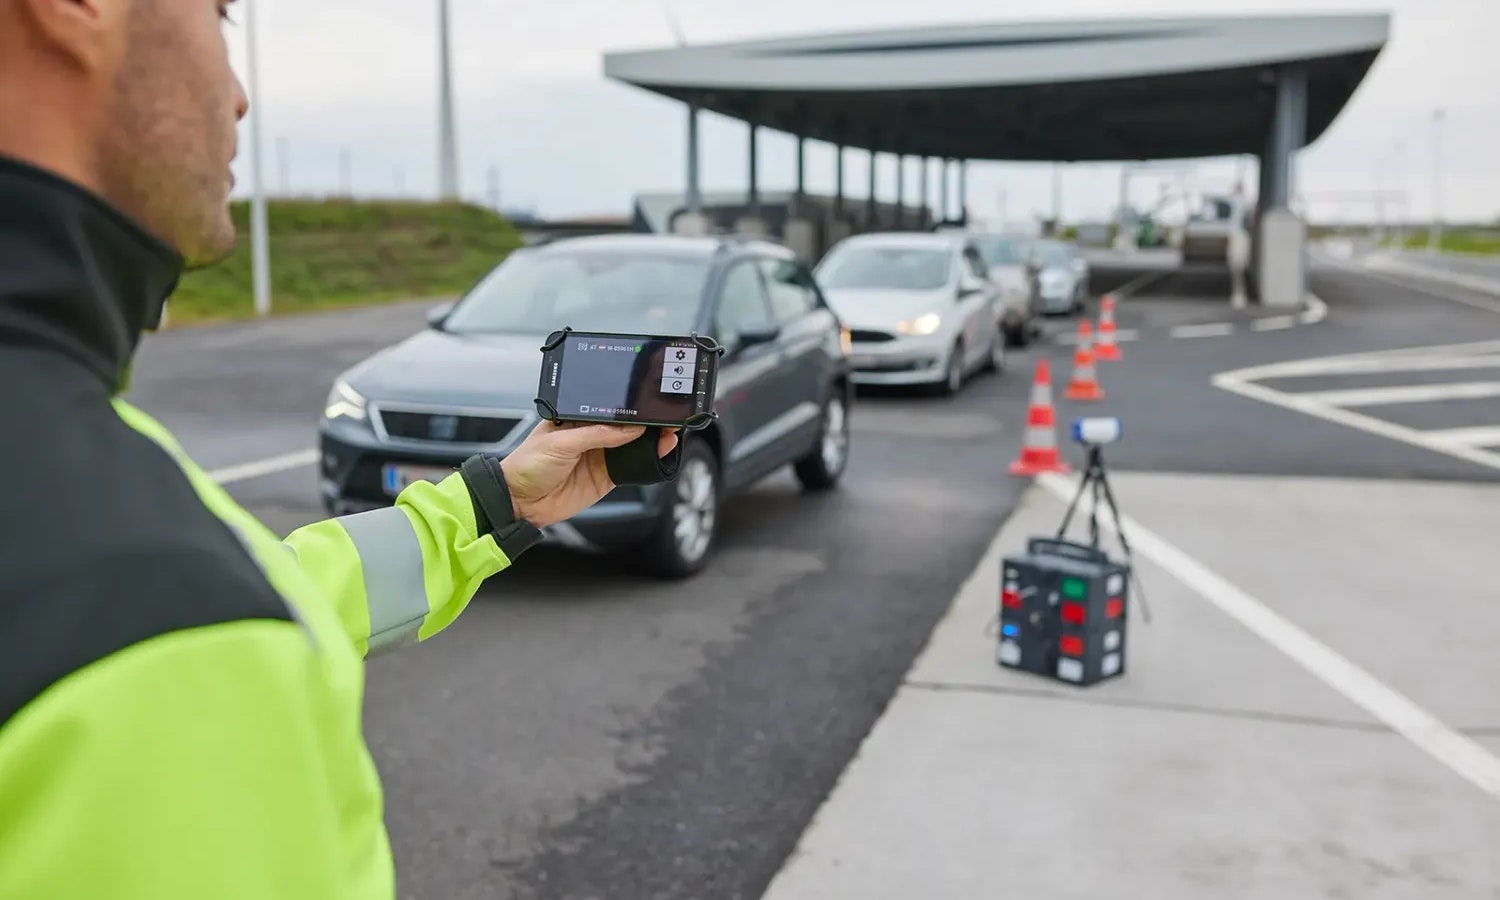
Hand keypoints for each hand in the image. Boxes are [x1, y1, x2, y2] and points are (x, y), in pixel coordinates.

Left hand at [499, 421, 678, 528]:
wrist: (519, 503)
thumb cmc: (527, 465)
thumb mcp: (560, 442)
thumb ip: (596, 434)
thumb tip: (629, 429)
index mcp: (577, 418)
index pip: (608, 409)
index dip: (627, 407)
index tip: (647, 404)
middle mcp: (590, 435)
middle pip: (625, 426)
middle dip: (645, 422)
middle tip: (664, 418)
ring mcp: (599, 456)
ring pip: (632, 446)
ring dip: (650, 441)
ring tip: (668, 433)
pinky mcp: (605, 477)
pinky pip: (631, 468)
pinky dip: (646, 461)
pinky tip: (658, 452)